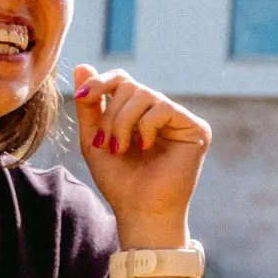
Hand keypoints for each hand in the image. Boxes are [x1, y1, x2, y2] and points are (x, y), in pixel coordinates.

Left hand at [72, 66, 209, 240]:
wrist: (140, 211)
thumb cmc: (120, 181)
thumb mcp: (96, 139)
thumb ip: (90, 105)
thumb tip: (81, 66)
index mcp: (140, 113)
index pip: (122, 80)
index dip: (101, 82)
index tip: (83, 96)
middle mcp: (161, 112)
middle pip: (130, 85)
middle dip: (111, 113)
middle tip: (109, 144)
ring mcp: (180, 119)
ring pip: (145, 94)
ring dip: (124, 122)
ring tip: (121, 149)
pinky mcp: (196, 128)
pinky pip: (163, 107)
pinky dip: (145, 126)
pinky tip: (145, 147)